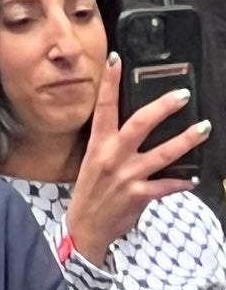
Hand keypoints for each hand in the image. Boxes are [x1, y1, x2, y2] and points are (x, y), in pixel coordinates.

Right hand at [66, 57, 205, 265]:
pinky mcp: (139, 195)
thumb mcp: (92, 165)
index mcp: (98, 146)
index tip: (116, 60)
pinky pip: (168, 185)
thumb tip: (134, 128)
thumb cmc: (89, 194)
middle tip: (183, 96)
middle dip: (163, 108)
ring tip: (204, 129)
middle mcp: (112, 158)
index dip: (110, 83)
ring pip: (163, 153)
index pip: (104, 109)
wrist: (85, 228)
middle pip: (140, 124)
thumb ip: (111, 146)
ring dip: (187, 140)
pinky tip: (193, 179)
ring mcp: (126, 176)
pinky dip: (183, 182)